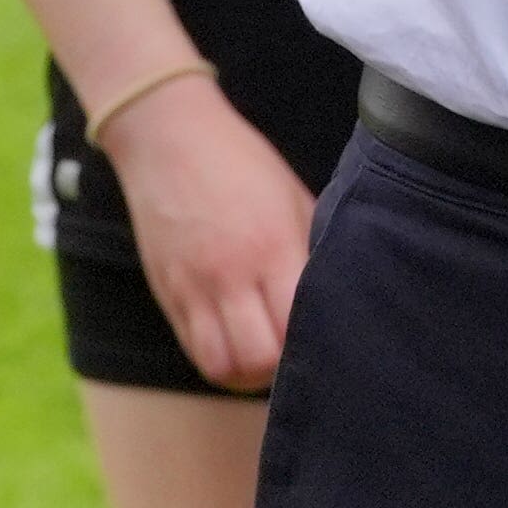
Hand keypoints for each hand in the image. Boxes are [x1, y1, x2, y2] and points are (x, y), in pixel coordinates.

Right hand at [98, 70, 313, 391]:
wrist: (169, 136)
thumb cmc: (242, 162)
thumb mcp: (294, 198)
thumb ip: (312, 249)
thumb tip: (340, 293)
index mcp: (273, 248)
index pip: (298, 327)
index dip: (315, 343)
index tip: (326, 336)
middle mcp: (231, 275)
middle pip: (260, 359)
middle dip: (282, 366)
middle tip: (294, 349)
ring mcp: (194, 288)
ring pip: (222, 366)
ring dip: (247, 371)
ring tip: (263, 352)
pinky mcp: (167, 293)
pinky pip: (194, 349)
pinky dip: (218, 357)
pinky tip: (235, 339)